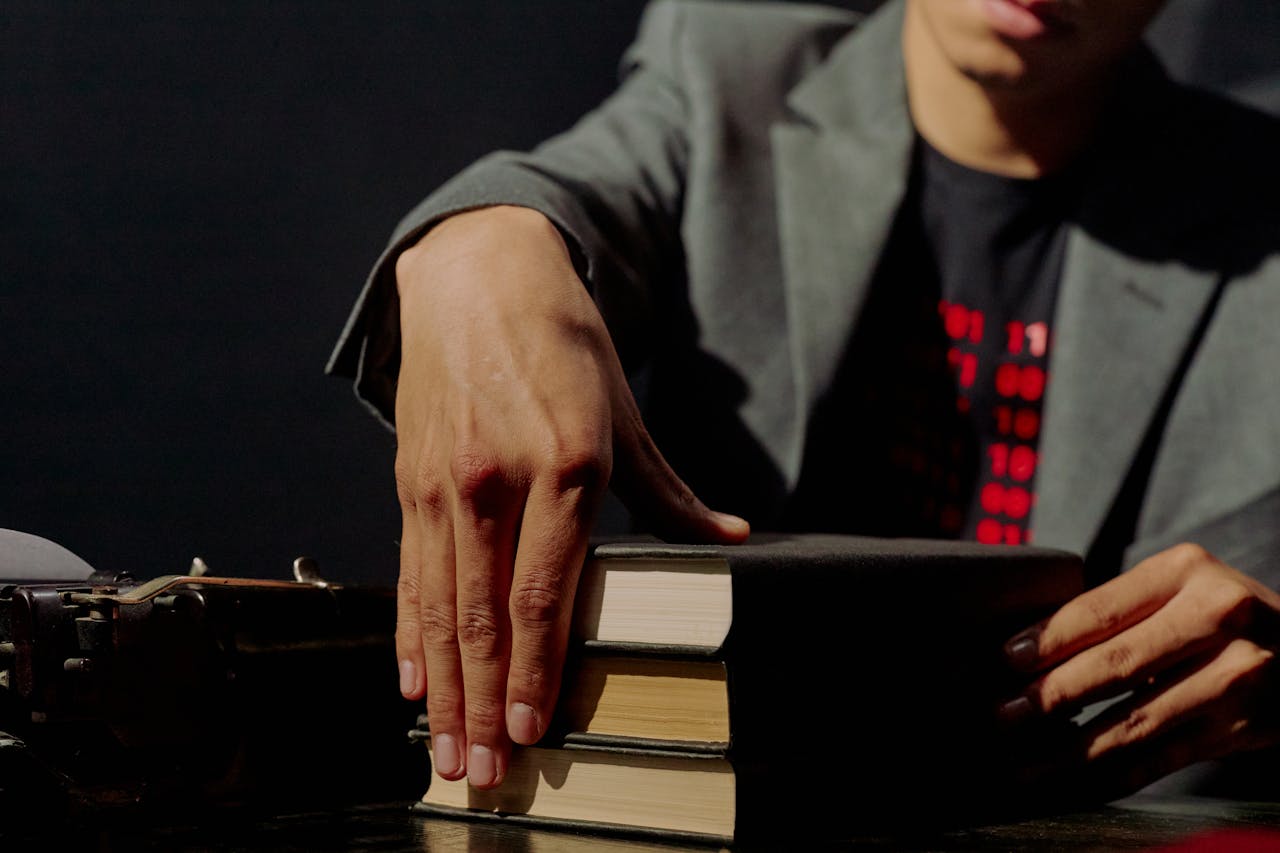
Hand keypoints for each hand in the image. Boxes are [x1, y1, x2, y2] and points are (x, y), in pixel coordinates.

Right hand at [392, 206, 748, 788]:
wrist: (478, 276)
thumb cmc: (565, 344)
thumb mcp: (625, 411)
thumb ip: (671, 490)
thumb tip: (731, 538)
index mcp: (565, 464)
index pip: (546, 590)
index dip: (539, 670)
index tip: (536, 730)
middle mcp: (498, 480)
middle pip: (486, 616)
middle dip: (485, 703)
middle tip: (484, 770)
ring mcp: (445, 484)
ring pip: (440, 607)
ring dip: (444, 688)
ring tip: (448, 748)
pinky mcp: (411, 483)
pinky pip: (409, 573)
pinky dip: (408, 633)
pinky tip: (409, 680)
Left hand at [999, 543, 1279, 796]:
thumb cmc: (1219, 616)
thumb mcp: (1178, 588)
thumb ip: (1121, 609)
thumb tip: (1028, 650)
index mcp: (1186, 570)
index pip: (1103, 610)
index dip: (1049, 638)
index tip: (1006, 659)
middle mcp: (1219, 617)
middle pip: (1116, 664)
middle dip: (1051, 695)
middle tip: (1003, 713)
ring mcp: (1238, 675)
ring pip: (1137, 720)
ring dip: (1072, 747)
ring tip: (1025, 761)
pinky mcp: (1245, 727)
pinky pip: (1165, 757)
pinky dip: (1113, 774)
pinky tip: (1074, 782)